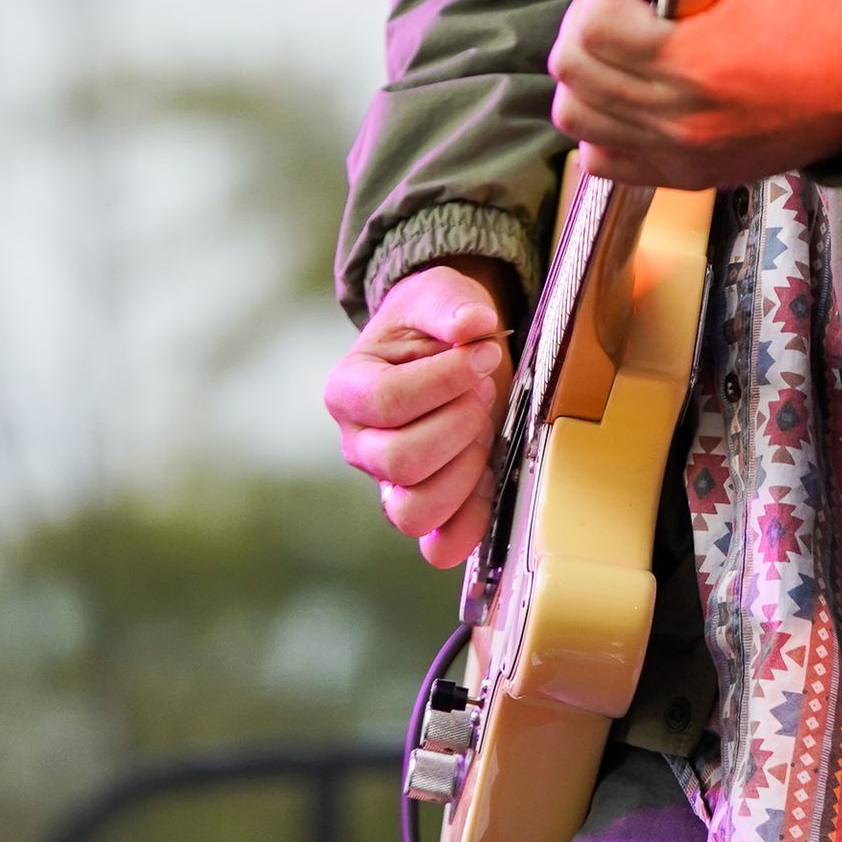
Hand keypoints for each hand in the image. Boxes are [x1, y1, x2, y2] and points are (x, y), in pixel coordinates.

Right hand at [323, 262, 512, 568]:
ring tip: (483, 428)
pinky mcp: (424, 508)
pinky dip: (470, 523)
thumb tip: (473, 326)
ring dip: (464, 470)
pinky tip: (492, 476)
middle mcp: (359, 443)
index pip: (386, 401)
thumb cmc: (435, 323)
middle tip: (483, 391)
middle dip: (457, 424)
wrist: (449, 346)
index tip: (483, 354)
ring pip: (412, 511)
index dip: (444, 380)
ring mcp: (388, 484)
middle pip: (398, 461)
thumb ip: (454, 307)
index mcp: (348, 389)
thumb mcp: (441, 296)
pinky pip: (438, 545)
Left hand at [547, 0, 841, 188]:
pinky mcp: (685, 176)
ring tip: (632, 42)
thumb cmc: (810, 11)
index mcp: (693, 60)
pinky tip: (635, 89)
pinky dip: (603, 122)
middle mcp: (678, 118)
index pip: (595, 22)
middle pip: (573, 70)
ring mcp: (678, 155)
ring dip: (590, 71)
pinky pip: (603, 158)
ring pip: (576, 117)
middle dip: (593, 19)